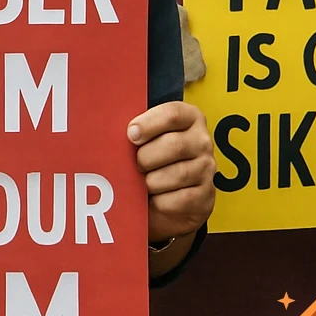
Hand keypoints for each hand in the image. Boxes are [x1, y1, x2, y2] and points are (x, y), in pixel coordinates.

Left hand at [128, 101, 214, 242]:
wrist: (167, 198)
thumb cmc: (150, 159)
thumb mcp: (144, 139)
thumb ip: (134, 129)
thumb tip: (107, 128)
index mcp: (188, 118)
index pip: (173, 114)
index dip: (149, 124)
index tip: (131, 135)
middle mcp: (202, 141)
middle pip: (174, 145)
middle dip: (145, 157)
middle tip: (134, 165)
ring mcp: (207, 170)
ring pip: (176, 174)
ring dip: (150, 181)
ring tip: (141, 182)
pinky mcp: (205, 197)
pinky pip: (178, 199)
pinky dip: (159, 201)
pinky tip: (153, 198)